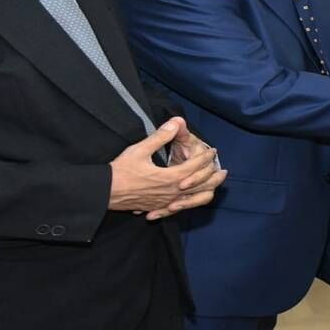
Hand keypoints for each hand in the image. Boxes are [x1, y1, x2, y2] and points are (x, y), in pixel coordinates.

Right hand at [109, 118, 226, 219]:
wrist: (105, 193)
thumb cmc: (121, 171)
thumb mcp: (140, 149)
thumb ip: (160, 136)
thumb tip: (176, 122)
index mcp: (170, 177)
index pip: (195, 167)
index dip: (205, 157)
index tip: (212, 150)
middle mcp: (172, 192)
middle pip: (200, 185)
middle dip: (213, 176)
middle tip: (223, 171)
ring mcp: (165, 202)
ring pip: (193, 200)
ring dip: (206, 192)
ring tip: (214, 188)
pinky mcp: (158, 208)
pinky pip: (179, 208)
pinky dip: (190, 204)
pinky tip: (191, 201)